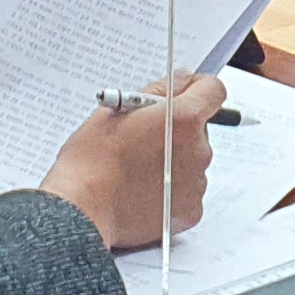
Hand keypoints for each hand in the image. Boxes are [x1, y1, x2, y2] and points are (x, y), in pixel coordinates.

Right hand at [39, 72, 221, 250]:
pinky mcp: (190, 212)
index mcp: (184, 119)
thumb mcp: (117, 110)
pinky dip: (171, 191)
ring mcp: (196, 184)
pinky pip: (187, 193)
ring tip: (138, 170)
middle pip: (199, 130)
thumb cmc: (93, 160)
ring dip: (174, 163)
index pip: (212, 91)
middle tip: (143, 140)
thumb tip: (179, 82)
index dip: (198, 89)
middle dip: (177, 131)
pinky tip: (144, 191)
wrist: (82, 208)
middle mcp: (199, 151)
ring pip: (192, 163)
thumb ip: (157, 92)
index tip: (186, 93)